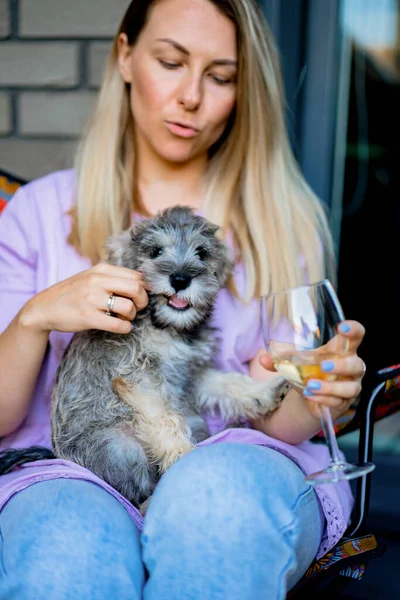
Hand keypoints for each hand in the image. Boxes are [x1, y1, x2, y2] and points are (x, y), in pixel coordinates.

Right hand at [20, 263, 148, 334]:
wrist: (44, 307)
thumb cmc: (72, 294)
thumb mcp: (91, 277)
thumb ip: (113, 278)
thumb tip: (142, 285)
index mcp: (101, 269)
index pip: (136, 275)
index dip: (145, 288)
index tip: (142, 297)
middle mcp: (97, 281)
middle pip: (136, 288)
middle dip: (142, 301)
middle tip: (137, 309)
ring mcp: (92, 299)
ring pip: (128, 307)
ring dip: (131, 316)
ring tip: (123, 317)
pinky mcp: (87, 317)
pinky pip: (117, 324)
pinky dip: (125, 328)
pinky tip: (121, 327)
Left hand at [259, 320, 365, 420]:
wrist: (311, 396)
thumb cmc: (309, 370)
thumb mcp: (294, 362)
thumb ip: (279, 359)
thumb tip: (263, 359)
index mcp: (341, 350)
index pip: (357, 335)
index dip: (354, 330)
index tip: (344, 326)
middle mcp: (351, 367)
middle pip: (357, 364)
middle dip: (341, 366)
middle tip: (323, 366)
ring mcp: (350, 386)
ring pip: (350, 387)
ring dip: (330, 387)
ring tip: (310, 385)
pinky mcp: (344, 403)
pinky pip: (338, 402)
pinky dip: (323, 399)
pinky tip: (310, 395)